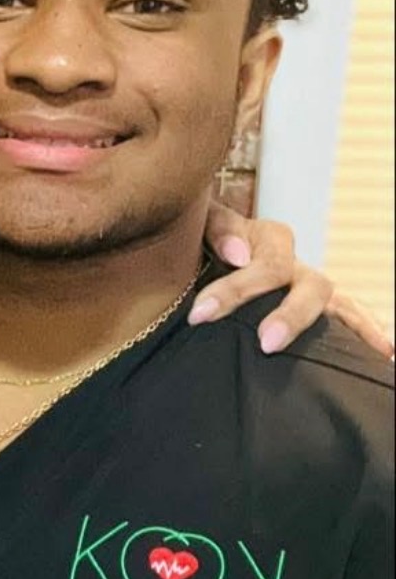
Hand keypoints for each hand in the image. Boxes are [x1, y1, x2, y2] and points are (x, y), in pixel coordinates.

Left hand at [190, 203, 393, 358]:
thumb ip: (218, 229)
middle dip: (292, 315)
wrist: (205, 249)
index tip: (200, 315)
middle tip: (267, 343)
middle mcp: (296, 264)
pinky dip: (368, 330)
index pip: (264, 264)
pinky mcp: (317, 307)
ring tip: (370, 350)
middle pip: (311, 285)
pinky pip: (349, 315)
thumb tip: (239, 254)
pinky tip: (387, 353)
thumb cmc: (203, 237)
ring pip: (335, 302)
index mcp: (269, 240)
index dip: (233, 290)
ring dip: (348, 327)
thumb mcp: (202, 225)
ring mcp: (309, 287)